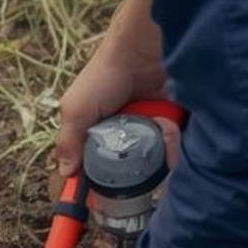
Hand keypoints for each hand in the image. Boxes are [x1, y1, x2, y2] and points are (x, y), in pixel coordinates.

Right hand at [55, 0, 169, 175]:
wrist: (147, 46)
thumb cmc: (106, 74)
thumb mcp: (76, 108)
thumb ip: (68, 141)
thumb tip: (65, 174)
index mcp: (101, 134)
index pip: (99, 168)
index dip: (101, 184)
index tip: (101, 202)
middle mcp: (129, 134)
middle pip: (134, 170)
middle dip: (138, 168)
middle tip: (139, 156)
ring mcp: (154, 129)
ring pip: (160, 160)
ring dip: (161, 148)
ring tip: (162, 127)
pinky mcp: (178, 123)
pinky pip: (182, 147)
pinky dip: (179, 141)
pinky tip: (175, 125)